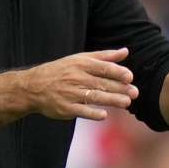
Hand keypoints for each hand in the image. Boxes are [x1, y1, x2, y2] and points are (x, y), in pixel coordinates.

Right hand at [22, 48, 138, 120]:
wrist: (33, 87)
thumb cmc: (62, 71)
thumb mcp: (80, 59)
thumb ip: (104, 56)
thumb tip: (126, 51)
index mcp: (81, 64)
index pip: (102, 67)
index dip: (116, 72)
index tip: (130, 77)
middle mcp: (76, 78)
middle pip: (101, 83)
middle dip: (119, 88)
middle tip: (135, 93)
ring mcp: (70, 94)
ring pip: (94, 97)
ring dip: (111, 100)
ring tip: (126, 103)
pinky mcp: (65, 108)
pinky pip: (80, 111)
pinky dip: (92, 113)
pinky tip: (104, 115)